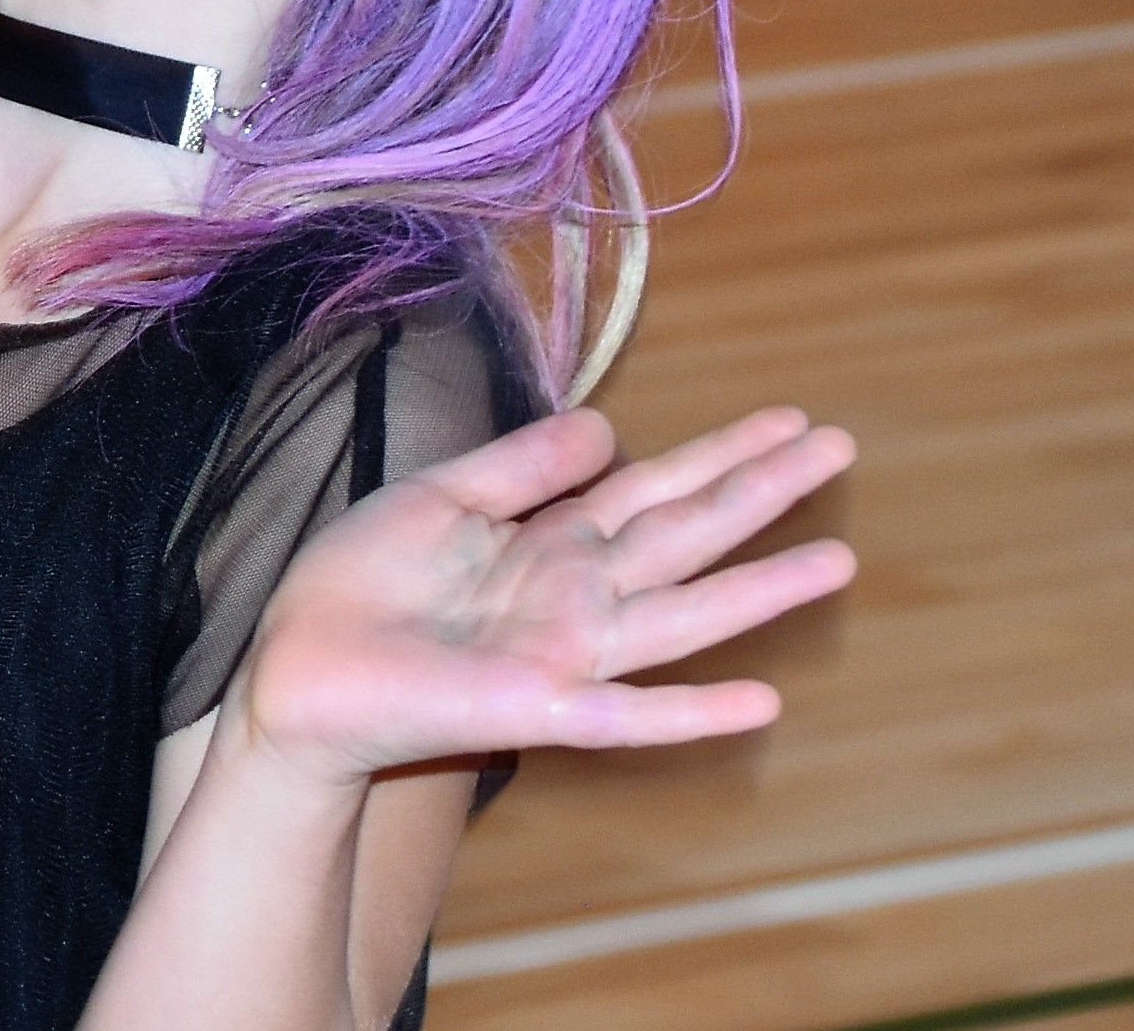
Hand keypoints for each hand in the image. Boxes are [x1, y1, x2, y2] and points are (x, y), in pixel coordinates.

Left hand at [231, 406, 855, 781]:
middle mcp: (577, 597)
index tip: (791, 420)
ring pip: (683, 614)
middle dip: (762, 492)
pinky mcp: (538, 708)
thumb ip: (525, 466)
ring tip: (837, 560)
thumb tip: (610, 427)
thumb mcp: (442, 497)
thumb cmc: (355, 588)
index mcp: (552, 542)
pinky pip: (630, 713)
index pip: (656, 488)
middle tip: (841, 448)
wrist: (293, 670)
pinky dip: (694, 713)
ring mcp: (566, 654)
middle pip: (687, 533)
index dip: (723, 453)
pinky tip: (763, 702)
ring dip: (760, 592)